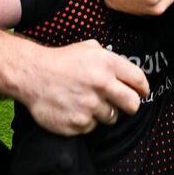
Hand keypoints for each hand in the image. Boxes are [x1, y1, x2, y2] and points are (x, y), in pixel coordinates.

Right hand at [21, 40, 149, 135]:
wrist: (31, 75)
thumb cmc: (60, 61)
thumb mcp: (88, 47)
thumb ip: (109, 57)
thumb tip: (126, 73)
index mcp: (107, 63)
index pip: (139, 81)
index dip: (142, 88)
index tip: (141, 92)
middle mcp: (101, 84)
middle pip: (133, 105)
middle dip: (130, 105)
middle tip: (122, 104)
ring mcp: (89, 106)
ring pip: (111, 117)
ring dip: (103, 112)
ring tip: (86, 101)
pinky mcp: (78, 123)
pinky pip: (92, 127)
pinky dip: (86, 121)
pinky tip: (74, 108)